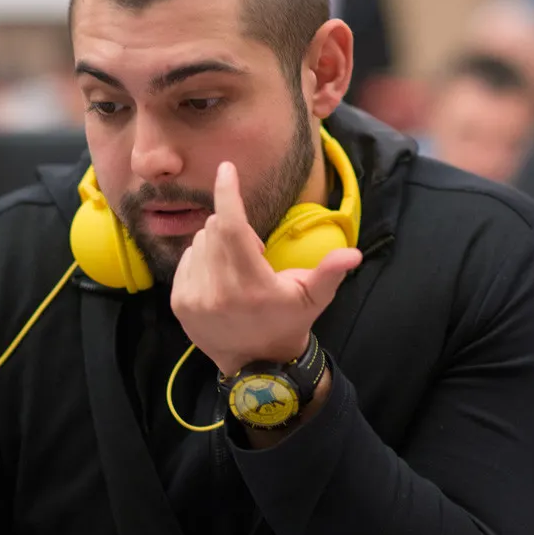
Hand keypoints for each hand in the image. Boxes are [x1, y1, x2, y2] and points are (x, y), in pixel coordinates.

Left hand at [171, 162, 361, 376]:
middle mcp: (218, 290)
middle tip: (253, 254)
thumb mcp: (314, 299)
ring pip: (199, 241)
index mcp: (252, 285)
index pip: (232, 227)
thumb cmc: (287, 323)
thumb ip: (330, 272)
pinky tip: (219, 279)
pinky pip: (187, 259)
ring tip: (237, 269)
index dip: (228, 194)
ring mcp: (195, 297)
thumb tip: (354, 254)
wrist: (255, 366)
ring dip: (218, 244)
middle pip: (215, 228)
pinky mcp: (179, 302)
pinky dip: (203, 260)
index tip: (226, 168)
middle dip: (233, 227)